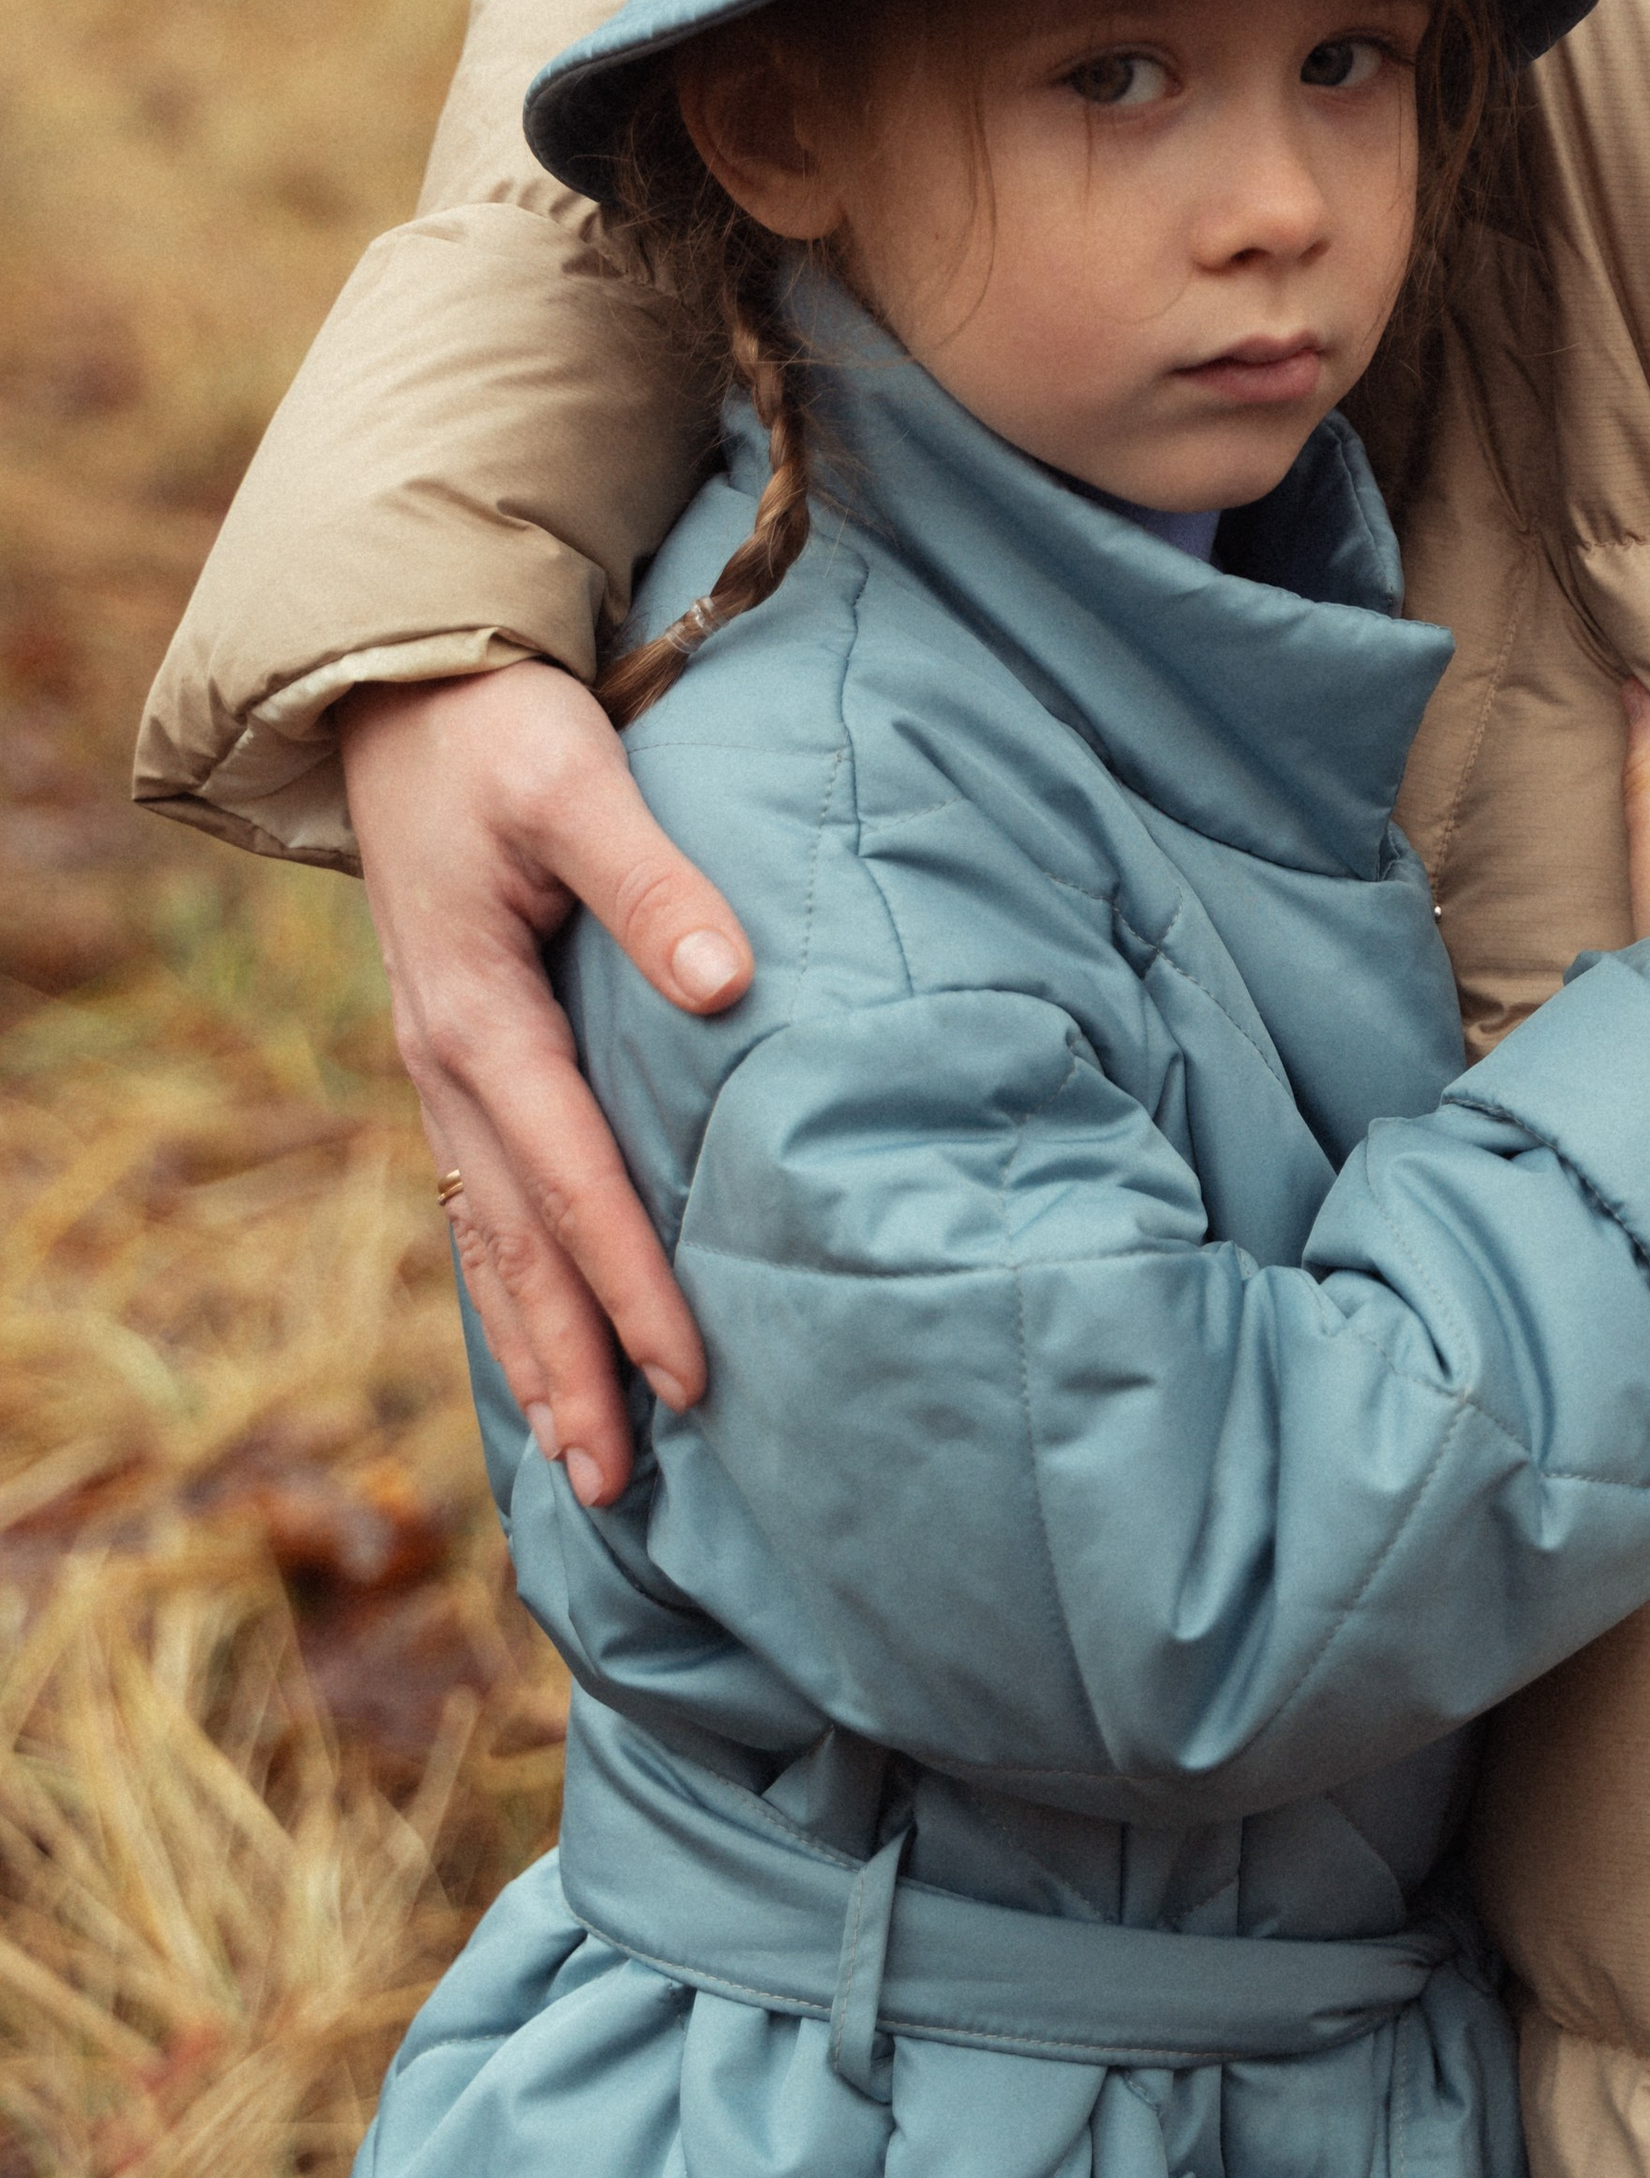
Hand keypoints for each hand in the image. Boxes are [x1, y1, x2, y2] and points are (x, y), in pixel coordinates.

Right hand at [340, 662, 754, 1504]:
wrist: (398, 692)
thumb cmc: (500, 733)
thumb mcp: (576, 783)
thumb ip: (652, 881)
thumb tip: (723, 984)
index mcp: (479, 1018)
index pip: (573, 1179)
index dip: (632, 1284)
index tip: (690, 1375)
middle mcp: (447, 1066)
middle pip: (519, 1247)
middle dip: (571, 1366)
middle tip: (621, 1484)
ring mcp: (441, 1072)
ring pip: (492, 1242)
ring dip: (536, 1350)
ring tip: (582, 1459)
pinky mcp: (456, 1060)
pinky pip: (482, 1204)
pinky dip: (512, 1287)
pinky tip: (543, 1346)